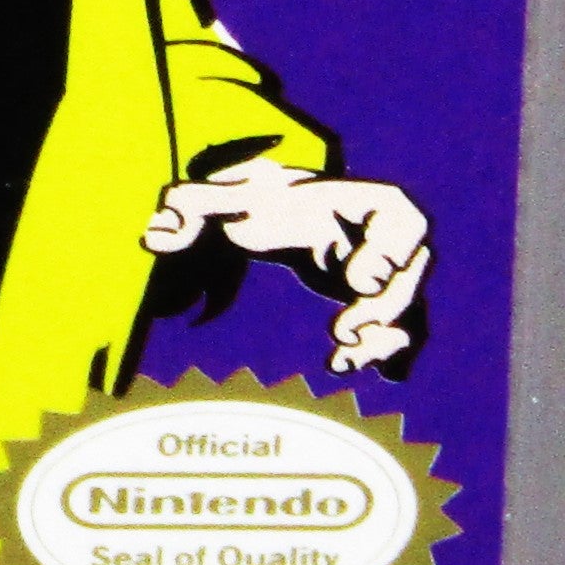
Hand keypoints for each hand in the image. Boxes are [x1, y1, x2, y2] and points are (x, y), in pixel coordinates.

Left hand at [142, 162, 432, 374]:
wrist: (283, 218)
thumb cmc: (264, 203)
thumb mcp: (229, 198)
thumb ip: (192, 206)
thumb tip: (153, 234)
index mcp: (364, 203)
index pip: (402, 220)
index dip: (391, 248)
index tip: (358, 277)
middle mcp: (390, 243)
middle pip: (411, 276)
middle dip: (386, 305)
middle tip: (344, 329)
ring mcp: (391, 279)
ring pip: (409, 312)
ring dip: (385, 338)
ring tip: (342, 355)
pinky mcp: (381, 309)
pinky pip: (396, 336)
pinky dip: (377, 354)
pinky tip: (339, 365)